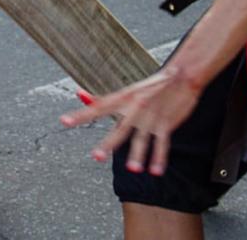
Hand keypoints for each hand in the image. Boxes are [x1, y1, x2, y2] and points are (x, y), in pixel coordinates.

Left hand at [58, 64, 205, 176]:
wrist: (181, 76)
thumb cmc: (149, 87)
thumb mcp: (126, 91)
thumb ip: (103, 99)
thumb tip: (80, 95)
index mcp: (123, 97)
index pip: (98, 107)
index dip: (81, 114)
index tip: (64, 121)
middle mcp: (135, 107)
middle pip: (120, 127)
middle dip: (109, 143)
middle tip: (96, 156)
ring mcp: (151, 116)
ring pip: (142, 138)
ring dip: (138, 155)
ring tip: (132, 169)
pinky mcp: (166, 123)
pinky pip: (162, 143)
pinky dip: (159, 157)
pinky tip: (156, 170)